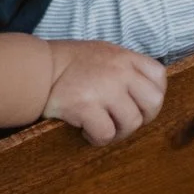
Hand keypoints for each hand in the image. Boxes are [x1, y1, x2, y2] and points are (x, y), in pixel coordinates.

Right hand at [41, 40, 166, 144]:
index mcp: (123, 57)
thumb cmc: (67, 64)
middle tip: (122, 121)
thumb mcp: (102, 54)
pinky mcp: (85, 106)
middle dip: (142, 118)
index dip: (152, 96)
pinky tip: (85, 131)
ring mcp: (103, 88)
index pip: (158, 76)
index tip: (136, 104)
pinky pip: (106, 134)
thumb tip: (142, 95)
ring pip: (131, 123)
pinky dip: (97, 139)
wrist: (35, 69)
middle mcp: (118, 71)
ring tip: (101, 127)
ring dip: (117, 132)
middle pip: (153, 102)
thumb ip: (124, 68)